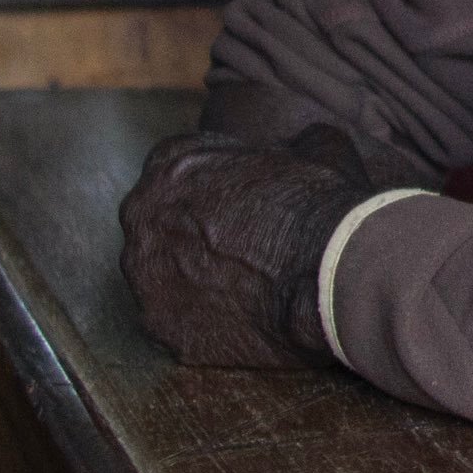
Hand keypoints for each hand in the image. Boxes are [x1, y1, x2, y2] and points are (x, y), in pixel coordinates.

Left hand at [118, 123, 378, 369]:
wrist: (330, 274)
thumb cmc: (321, 206)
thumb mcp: (317, 147)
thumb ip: (288, 145)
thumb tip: (296, 149)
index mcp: (170, 167)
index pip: (175, 169)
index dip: (211, 186)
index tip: (239, 202)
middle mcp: (143, 219)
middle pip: (157, 224)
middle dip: (188, 233)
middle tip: (237, 248)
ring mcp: (145, 278)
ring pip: (160, 276)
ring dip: (189, 279)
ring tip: (240, 288)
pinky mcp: (161, 327)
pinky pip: (175, 322)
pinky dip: (201, 323)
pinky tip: (239, 320)